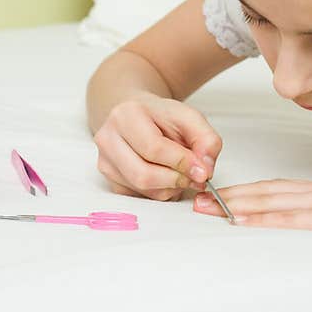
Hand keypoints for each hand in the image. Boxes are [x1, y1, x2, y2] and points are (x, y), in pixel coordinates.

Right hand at [92, 92, 222, 200]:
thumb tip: (205, 170)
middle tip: (196, 178)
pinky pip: (139, 196)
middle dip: (176, 180)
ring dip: (170, 187)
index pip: (153, 148)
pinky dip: (160, 191)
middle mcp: (108, 138)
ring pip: (142, 189)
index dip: (182, 163)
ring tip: (183, 174)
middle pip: (143, 174)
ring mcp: (105, 161)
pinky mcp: (109, 179)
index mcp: (126, 116)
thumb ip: (206, 140)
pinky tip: (167, 176)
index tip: (202, 170)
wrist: (139, 116)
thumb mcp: (191, 118)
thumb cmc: (162, 117)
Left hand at [193, 178, 311, 234]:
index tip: (219, 197)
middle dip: (230, 197)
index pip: (277, 191)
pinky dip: (265, 220)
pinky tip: (244, 222)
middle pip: (266, 193)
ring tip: (208, 209)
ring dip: (237, 206)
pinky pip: (293, 220)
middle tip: (196, 201)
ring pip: (272, 202)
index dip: (245, 193)